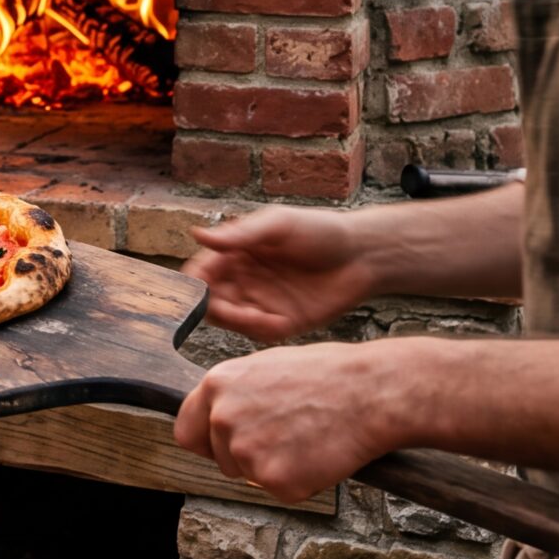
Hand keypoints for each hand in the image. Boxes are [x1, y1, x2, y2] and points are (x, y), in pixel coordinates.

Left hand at [173, 342, 407, 503]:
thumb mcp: (266, 369)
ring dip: (277, 468)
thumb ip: (235, 395)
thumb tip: (219, 417)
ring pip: (252, 477)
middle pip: (221, 459)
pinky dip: (303, 482)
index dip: (207, 443)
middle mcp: (223, 418)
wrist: (372, 392)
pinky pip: (283, 492)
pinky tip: (322, 454)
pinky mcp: (274, 481)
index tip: (222, 447)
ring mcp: (246, 451)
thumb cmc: (328, 375)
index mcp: (217, 386)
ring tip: (309, 438)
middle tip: (287, 438)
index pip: (187, 431)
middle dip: (247, 457)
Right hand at [182, 205, 374, 342]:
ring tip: (265, 318)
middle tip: (236, 312)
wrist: (363, 256)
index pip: (200, 272)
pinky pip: (258, 334)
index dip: (195, 284)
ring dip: (240, 323)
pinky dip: (262, 332)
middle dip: (217, 310)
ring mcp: (261, 301)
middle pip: (209, 302)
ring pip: (230, 321)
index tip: (202, 292)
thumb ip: (239, 234)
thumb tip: (196, 234)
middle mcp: (243, 278)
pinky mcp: (281, 322)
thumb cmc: (320, 230)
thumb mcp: (277, 224)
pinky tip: (281, 323)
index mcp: (236, 253)